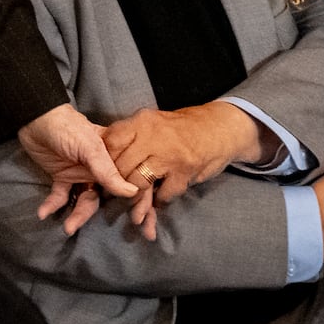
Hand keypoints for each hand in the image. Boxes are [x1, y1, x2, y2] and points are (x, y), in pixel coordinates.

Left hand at [16, 103, 141, 236]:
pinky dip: (52, 205)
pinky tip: (43, 213)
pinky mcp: (61, 178)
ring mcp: (81, 175)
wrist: (35, 117)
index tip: (143, 223)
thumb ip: (108, 170)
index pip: (132, 182)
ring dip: (77, 216)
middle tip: (134, 235)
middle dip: (121, 216)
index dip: (141, 202)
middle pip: (113, 197)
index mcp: (114, 158)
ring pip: (85, 201)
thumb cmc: (68, 126)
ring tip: (68, 228)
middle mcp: (100, 169)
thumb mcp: (90, 147)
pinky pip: (60, 197)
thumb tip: (131, 192)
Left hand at [105, 102, 259, 203]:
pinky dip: (160, 201)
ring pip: (137, 184)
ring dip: (135, 198)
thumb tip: (102, 159)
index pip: (110, 143)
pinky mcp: (185, 172)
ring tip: (137, 201)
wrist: (221, 128)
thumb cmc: (181, 129)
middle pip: (120, 167)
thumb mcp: (153, 123)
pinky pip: (162, 195)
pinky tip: (161, 199)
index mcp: (142, 122)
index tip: (105, 172)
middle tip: (117, 192)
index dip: (104, 161)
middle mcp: (153, 136)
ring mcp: (170, 155)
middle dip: (116, 185)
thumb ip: (130, 137)